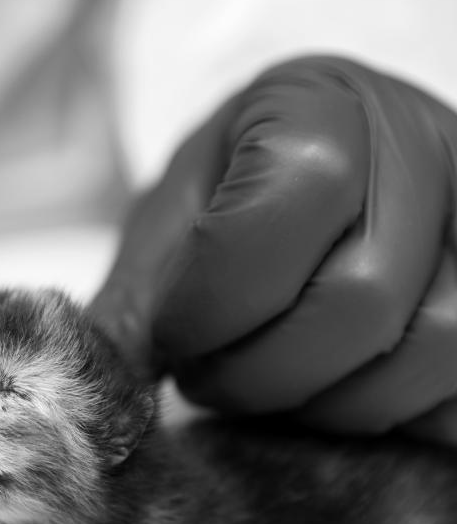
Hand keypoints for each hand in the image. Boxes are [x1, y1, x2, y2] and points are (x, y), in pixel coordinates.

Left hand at [90, 55, 456, 444]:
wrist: (315, 173)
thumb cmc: (228, 197)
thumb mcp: (168, 226)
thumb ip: (137, 304)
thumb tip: (99, 391)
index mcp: (318, 109)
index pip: (271, 227)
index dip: (208, 311)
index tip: (170, 339)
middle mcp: (423, 145)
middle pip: (358, 304)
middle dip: (260, 375)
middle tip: (208, 380)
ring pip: (435, 351)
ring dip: (328, 403)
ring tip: (270, 388)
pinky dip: (398, 414)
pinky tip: (337, 391)